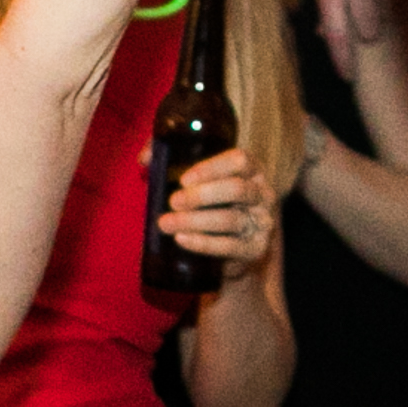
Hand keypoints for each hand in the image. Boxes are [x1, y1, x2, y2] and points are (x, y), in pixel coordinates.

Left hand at [152, 144, 282, 275]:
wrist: (228, 246)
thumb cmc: (210, 203)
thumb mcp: (198, 179)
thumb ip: (170, 160)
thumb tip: (145, 158)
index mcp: (252, 170)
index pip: (239, 161)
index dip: (211, 168)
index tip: (183, 179)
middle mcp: (262, 193)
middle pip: (237, 189)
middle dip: (201, 196)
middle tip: (172, 202)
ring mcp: (262, 222)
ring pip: (231, 220)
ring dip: (195, 221)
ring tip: (166, 223)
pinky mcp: (255, 249)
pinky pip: (230, 246)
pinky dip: (203, 243)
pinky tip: (182, 239)